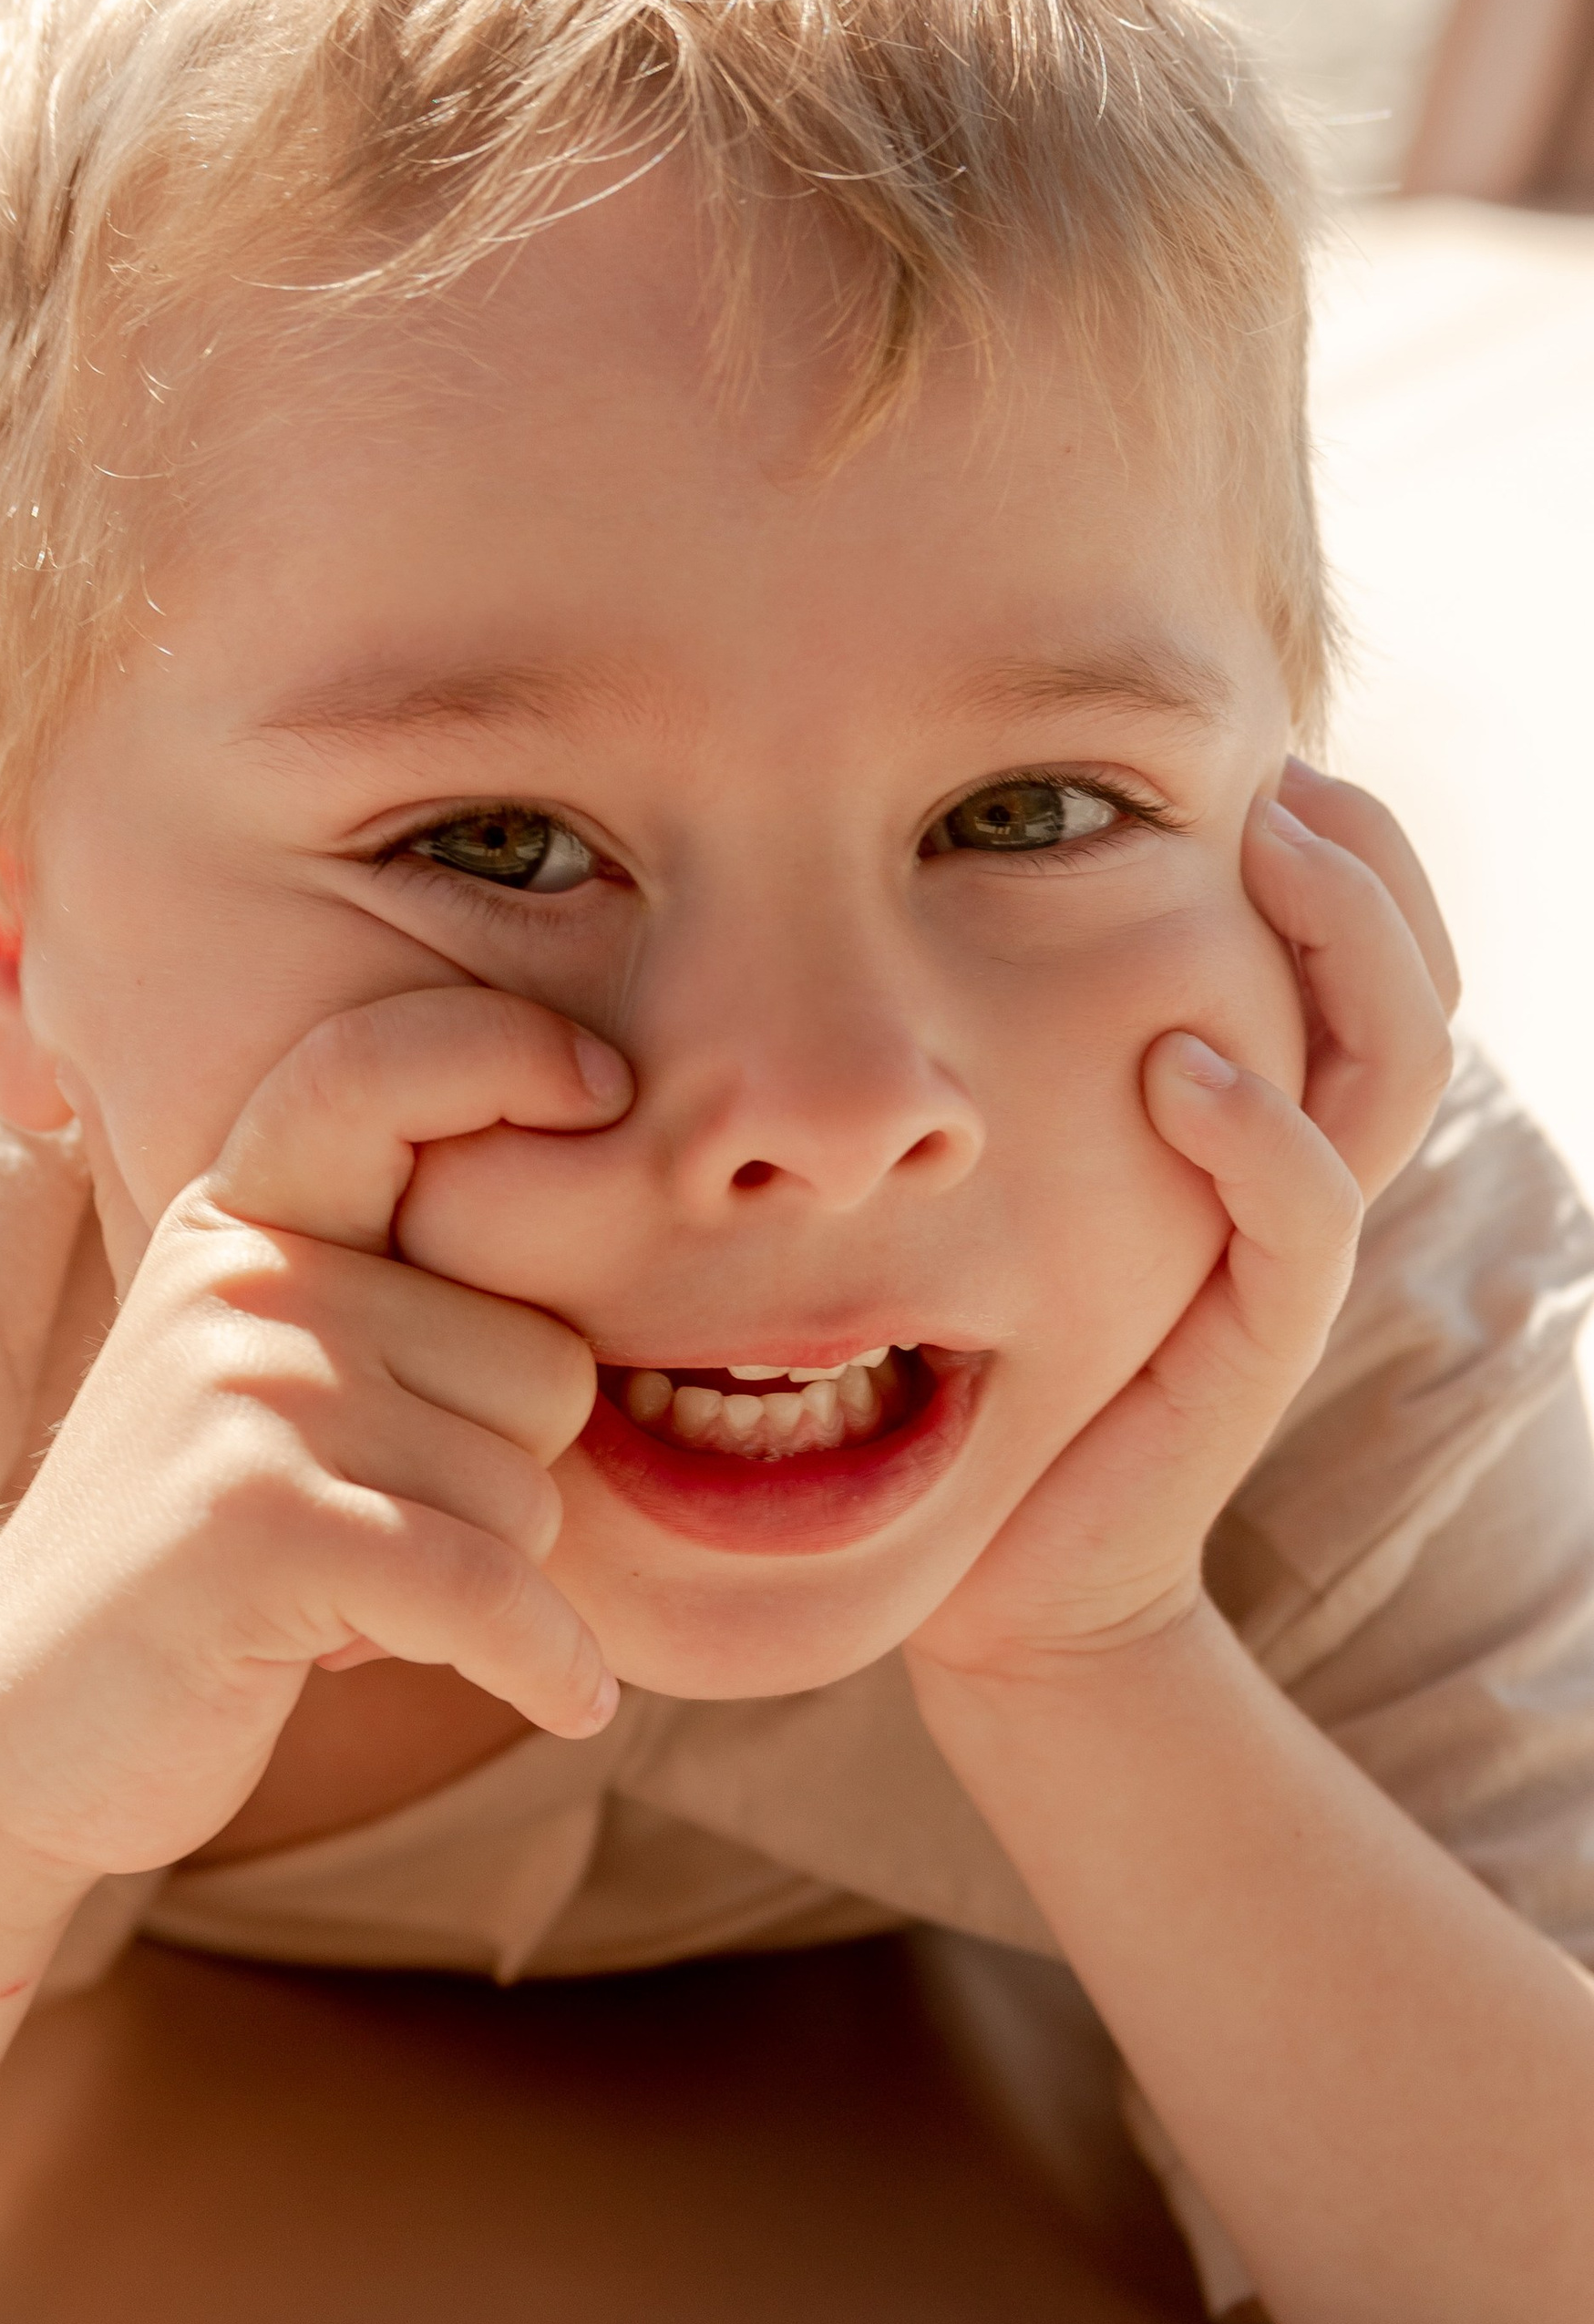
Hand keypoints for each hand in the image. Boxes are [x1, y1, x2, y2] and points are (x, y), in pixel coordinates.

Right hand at [0, 987, 625, 1904]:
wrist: (13, 1735)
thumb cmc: (197, 1567)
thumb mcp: (260, 1387)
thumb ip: (388, 1304)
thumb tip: (617, 1255)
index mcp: (239, 1224)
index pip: (375, 1068)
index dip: (502, 1049)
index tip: (598, 1085)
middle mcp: (241, 1281)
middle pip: (539, 1359)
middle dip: (509, 1479)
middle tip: (385, 1539)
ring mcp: (243, 1392)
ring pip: (527, 1487)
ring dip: (490, 1581)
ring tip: (359, 1601)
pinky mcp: (260, 1523)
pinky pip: (492, 1586)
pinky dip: (547, 1664)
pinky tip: (565, 1699)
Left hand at [906, 762, 1457, 1686]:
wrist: (1003, 1568)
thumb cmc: (986, 1358)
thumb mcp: (1003, 1176)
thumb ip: (1007, 1059)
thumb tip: (913, 899)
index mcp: (1256, 1124)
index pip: (1359, 958)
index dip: (1341, 849)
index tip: (1255, 756)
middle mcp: (1295, 1176)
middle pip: (1409, 985)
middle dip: (1367, 864)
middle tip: (1282, 773)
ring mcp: (1288, 1260)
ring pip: (1388, 1070)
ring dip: (1345, 944)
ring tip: (1272, 847)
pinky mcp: (1255, 1344)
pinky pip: (1304, 1219)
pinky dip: (1259, 1132)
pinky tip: (1185, 1065)